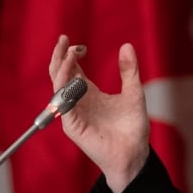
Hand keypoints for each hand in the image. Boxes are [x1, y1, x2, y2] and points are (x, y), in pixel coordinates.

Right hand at [48, 35, 150, 192]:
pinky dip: (66, 90)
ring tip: (69, 54)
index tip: (77, 43)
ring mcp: (73, 113)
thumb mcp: (134, 92)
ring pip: (58, 87)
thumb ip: (129, 70)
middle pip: (59, 75)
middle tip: (64, 39)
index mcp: (89, 92)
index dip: (70, 54)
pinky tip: (74, 78)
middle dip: (59, 56)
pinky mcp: (73, 126)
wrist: (135, 152)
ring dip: (61, 69)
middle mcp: (78, 101)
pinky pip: (64, 106)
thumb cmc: (132, 126)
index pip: (71, 69)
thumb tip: (126, 45)